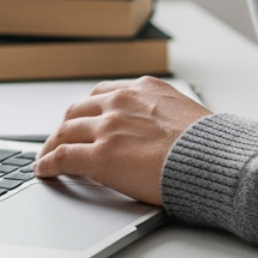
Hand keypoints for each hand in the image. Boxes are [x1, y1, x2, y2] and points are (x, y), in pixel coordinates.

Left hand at [33, 77, 211, 204]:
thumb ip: (161, 114)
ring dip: (53, 144)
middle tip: (60, 139)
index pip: (102, 95)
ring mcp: (108, 128)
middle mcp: (121, 102)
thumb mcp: (183, 113)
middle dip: (67, 126)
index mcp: (143, 88)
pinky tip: (44, 169)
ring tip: (47, 156)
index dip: (87, 111)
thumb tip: (157, 130)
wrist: (213, 160)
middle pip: (77, 110)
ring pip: (65, 131)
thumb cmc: (208, 144)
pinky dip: (48, 162)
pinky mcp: (100, 157)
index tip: (82, 121)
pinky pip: (63, 157)